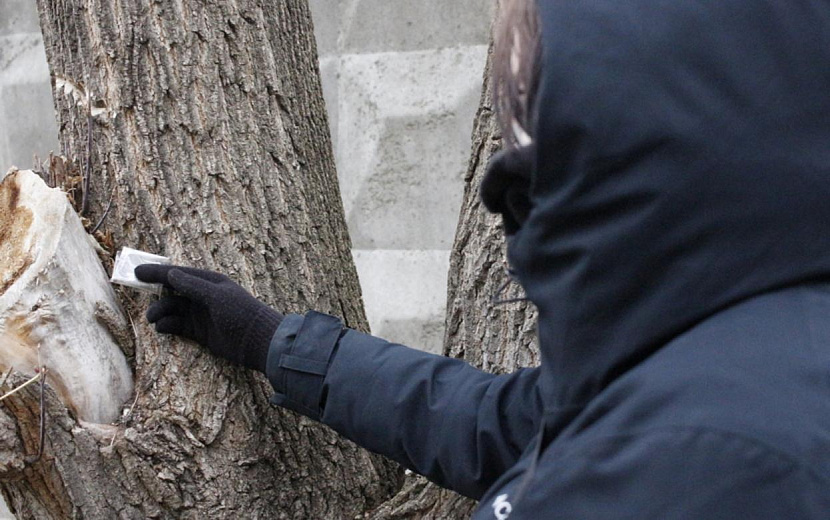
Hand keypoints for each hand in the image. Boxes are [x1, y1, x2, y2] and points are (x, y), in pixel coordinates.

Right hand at [134, 265, 282, 372]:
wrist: (257, 342)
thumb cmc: (241, 313)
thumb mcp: (217, 296)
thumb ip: (193, 286)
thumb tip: (171, 274)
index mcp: (209, 282)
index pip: (179, 274)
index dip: (157, 273)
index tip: (137, 272)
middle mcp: (203, 296)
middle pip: (172, 291)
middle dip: (155, 292)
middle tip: (137, 294)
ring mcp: (201, 314)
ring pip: (173, 309)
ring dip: (160, 311)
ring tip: (152, 318)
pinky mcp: (199, 332)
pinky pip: (177, 325)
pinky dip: (167, 325)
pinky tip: (161, 328)